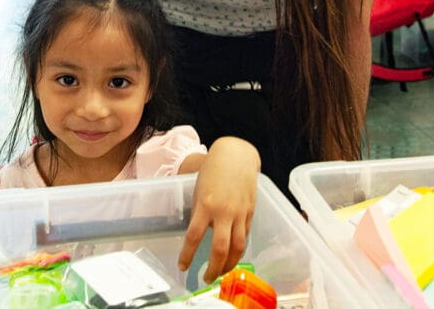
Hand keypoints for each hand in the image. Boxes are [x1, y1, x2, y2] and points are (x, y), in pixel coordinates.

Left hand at [178, 137, 259, 282]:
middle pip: (220, 249)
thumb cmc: (213, 171)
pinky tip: (233, 256)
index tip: (182, 266)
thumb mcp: (200, 191)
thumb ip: (200, 213)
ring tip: (222, 273)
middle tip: (207, 278)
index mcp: (206, 204)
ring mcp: (239, 213)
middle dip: (213, 268)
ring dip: (230, 265)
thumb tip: (199, 236)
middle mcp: (224, 211)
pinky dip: (239, 249)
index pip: (194, 237)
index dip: (187, 255)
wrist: (236, 155)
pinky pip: (245, 236)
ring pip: (237, 247)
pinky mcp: (251, 212)